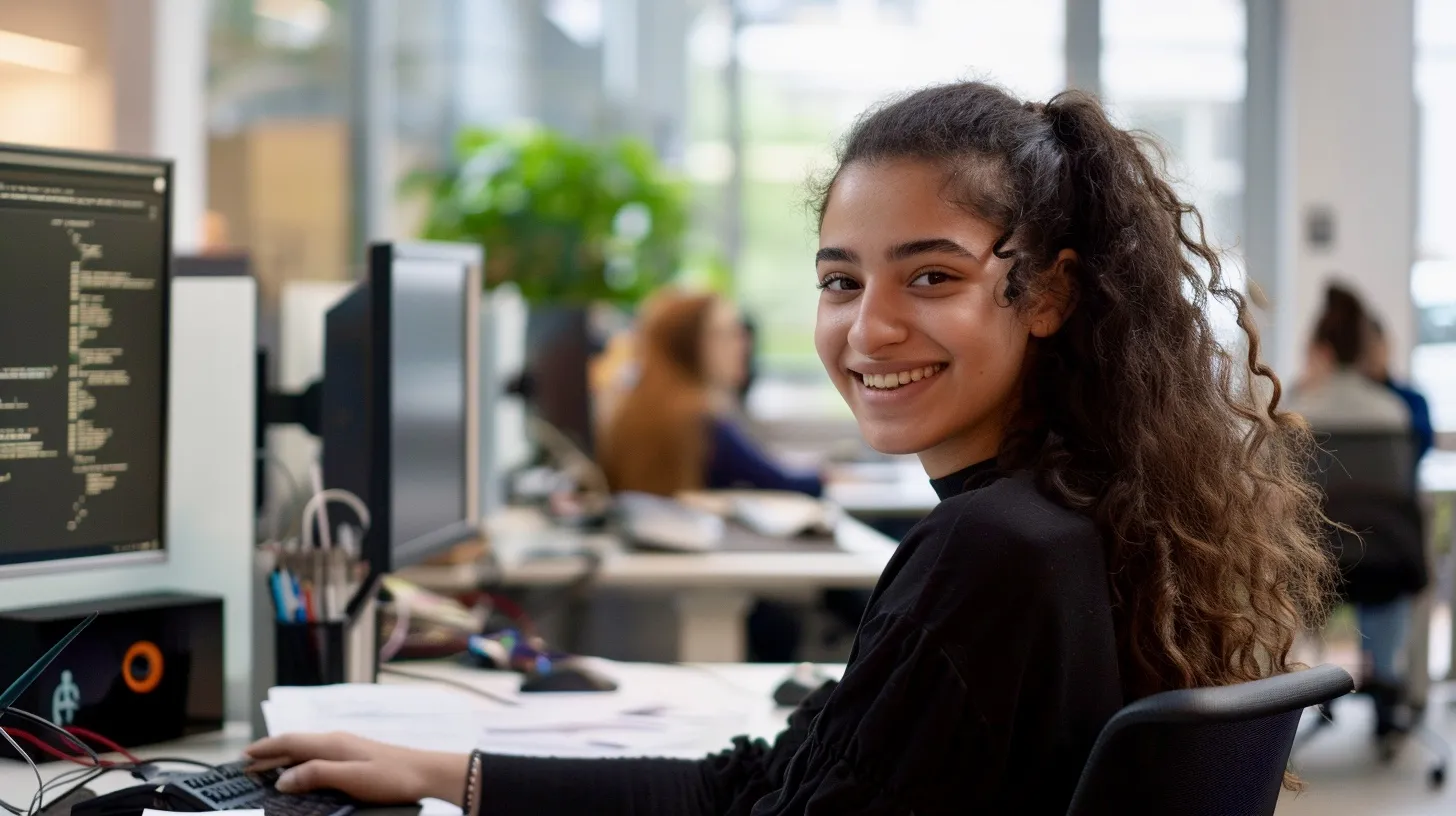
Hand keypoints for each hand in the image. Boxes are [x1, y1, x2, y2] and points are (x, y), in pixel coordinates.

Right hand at [244, 732, 469, 804]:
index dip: (265, 749)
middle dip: (269, 753)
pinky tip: (302, 769)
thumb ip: (316, 775)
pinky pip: (318, 754)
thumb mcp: (351, 778)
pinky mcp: (355, 755)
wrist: (426, 773)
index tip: (243, 757)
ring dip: (284, 756)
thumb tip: (283, 779)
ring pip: (306, 749)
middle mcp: (337, 740)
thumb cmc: (392, 777)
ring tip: (267, 766)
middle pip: (295, 744)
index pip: (289, 742)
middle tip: (246, 764)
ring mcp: (347, 746)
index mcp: (332, 743)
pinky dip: (301, 760)